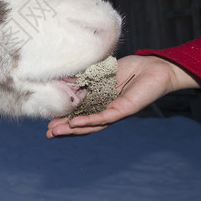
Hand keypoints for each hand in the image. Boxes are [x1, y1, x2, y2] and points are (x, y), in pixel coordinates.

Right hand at [46, 55, 200, 137]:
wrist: (152, 66)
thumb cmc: (128, 68)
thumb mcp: (99, 73)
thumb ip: (84, 79)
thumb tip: (63, 82)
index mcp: (99, 102)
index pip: (79, 113)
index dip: (64, 119)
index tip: (48, 123)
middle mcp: (105, 110)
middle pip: (83, 123)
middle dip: (65, 129)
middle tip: (48, 133)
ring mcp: (114, 112)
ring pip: (91, 125)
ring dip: (73, 129)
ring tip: (56, 132)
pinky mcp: (123, 110)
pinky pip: (104, 118)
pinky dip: (88, 121)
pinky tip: (74, 123)